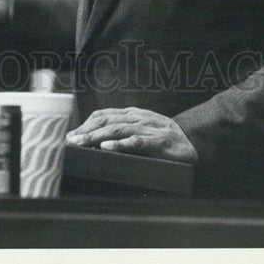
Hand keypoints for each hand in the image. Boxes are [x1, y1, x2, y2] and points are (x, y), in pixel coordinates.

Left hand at [66, 107, 198, 164]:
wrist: (194, 141)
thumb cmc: (164, 138)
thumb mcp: (143, 128)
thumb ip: (125, 130)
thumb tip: (98, 141)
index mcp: (133, 114)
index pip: (104, 114)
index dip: (86, 123)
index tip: (72, 134)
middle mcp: (138, 118)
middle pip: (106, 121)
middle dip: (86, 130)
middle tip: (70, 140)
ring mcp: (147, 129)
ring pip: (117, 129)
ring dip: (96, 136)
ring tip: (81, 143)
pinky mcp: (157, 142)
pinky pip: (136, 142)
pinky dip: (120, 145)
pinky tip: (107, 148)